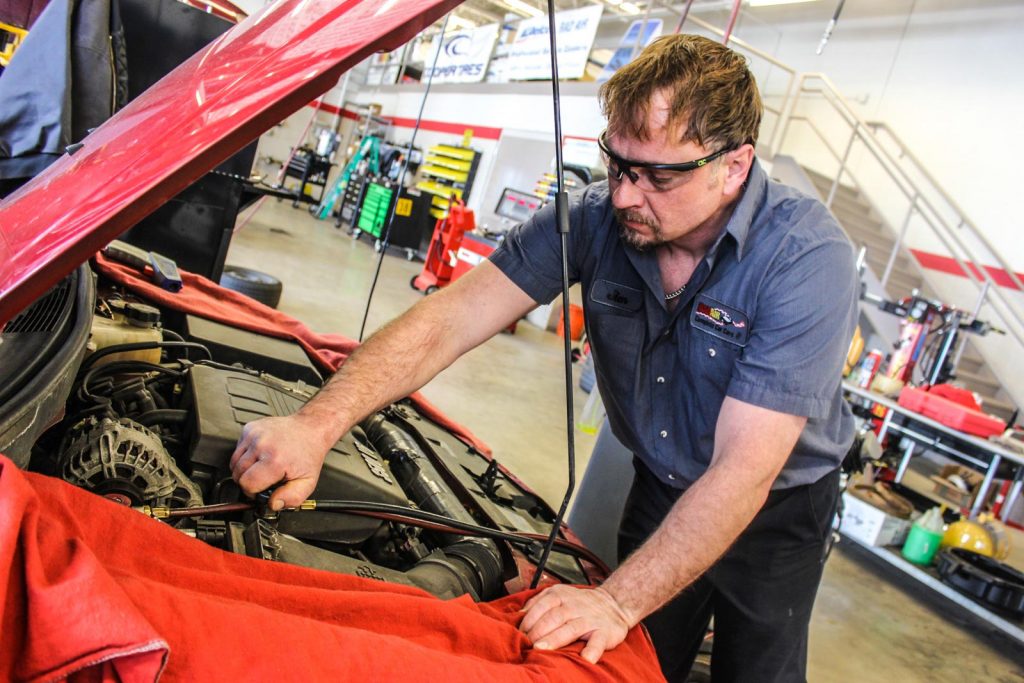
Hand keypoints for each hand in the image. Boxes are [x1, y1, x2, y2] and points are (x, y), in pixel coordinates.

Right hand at [229, 414, 334, 509]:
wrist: (310, 428)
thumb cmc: (308, 453)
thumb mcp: (308, 481)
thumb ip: (292, 498)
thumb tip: (273, 504)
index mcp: (275, 460)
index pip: (247, 484)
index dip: (253, 492)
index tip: (261, 490)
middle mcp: (262, 445)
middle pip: (237, 474)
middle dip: (248, 482)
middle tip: (263, 479)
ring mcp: (254, 434)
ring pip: (234, 462)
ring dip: (244, 470)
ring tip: (261, 468)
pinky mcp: (250, 427)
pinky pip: (237, 449)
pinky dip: (244, 456)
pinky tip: (259, 456)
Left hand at [519, 585, 633, 663]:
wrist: (613, 603)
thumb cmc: (579, 603)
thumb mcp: (558, 594)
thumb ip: (538, 602)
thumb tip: (519, 615)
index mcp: (560, 596)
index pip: (541, 606)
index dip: (528, 621)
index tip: (519, 635)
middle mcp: (574, 606)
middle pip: (553, 617)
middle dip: (538, 631)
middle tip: (527, 645)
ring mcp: (589, 619)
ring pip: (571, 628)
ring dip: (555, 639)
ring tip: (542, 649)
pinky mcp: (604, 633)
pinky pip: (598, 642)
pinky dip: (592, 651)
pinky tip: (585, 659)